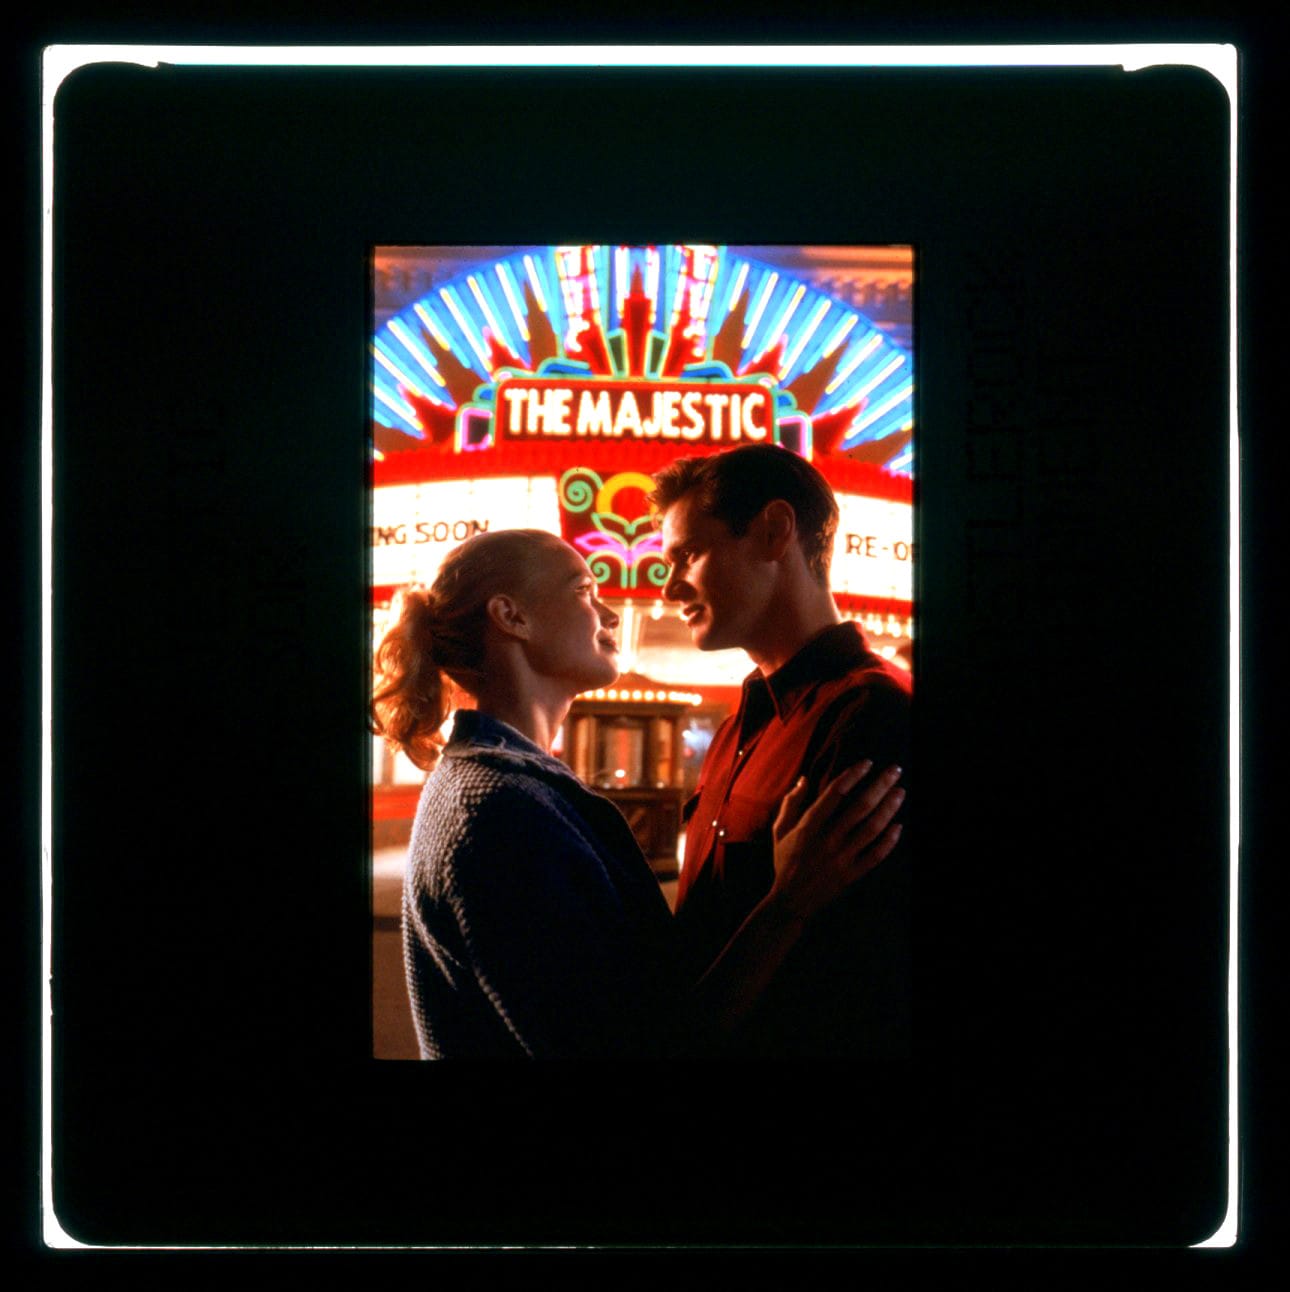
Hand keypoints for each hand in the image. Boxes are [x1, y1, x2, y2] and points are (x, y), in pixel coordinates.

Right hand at [768, 762, 903, 921]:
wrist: (790, 900)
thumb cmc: (784, 861)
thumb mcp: (779, 830)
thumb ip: (791, 803)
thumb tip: (804, 779)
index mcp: (809, 826)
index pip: (835, 793)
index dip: (853, 775)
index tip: (868, 763)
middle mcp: (828, 839)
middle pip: (860, 807)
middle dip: (880, 785)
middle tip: (895, 770)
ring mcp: (842, 858)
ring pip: (872, 829)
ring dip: (889, 808)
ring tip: (900, 792)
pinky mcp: (852, 874)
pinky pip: (875, 855)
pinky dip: (889, 841)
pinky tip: (899, 826)